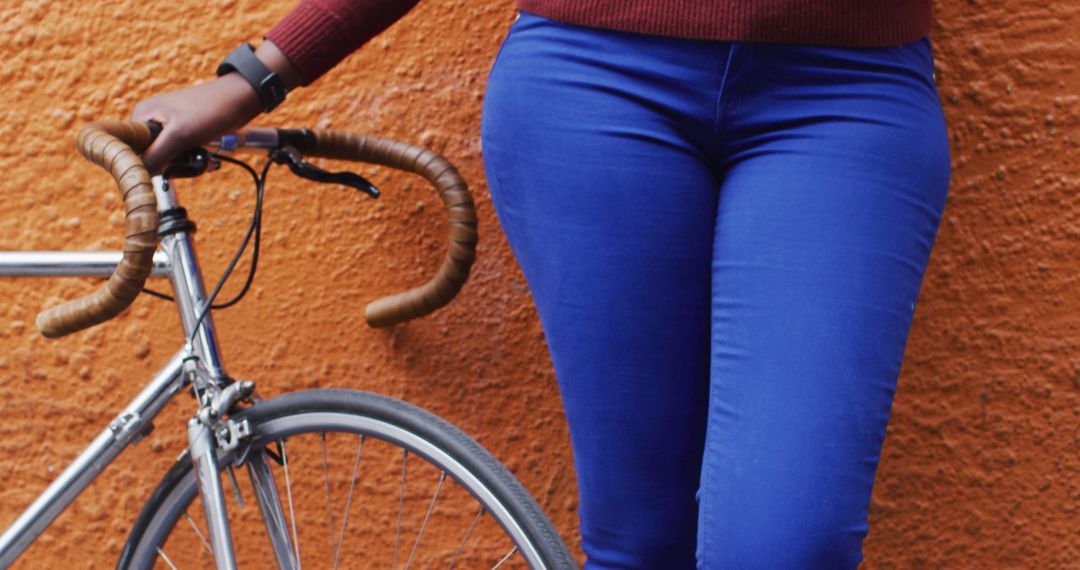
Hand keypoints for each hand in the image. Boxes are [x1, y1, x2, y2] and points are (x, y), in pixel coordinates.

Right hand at [131, 74, 261, 173]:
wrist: (240, 99)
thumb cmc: (211, 110)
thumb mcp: (180, 135)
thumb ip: (156, 155)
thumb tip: (138, 173)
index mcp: (141, 115)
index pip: (131, 151)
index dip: (148, 163)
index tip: (169, 164)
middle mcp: (150, 120)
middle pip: (151, 157)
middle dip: (173, 165)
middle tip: (192, 161)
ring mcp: (167, 127)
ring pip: (169, 159)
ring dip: (187, 164)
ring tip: (204, 157)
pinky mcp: (183, 133)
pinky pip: (182, 154)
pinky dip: (194, 159)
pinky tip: (207, 157)